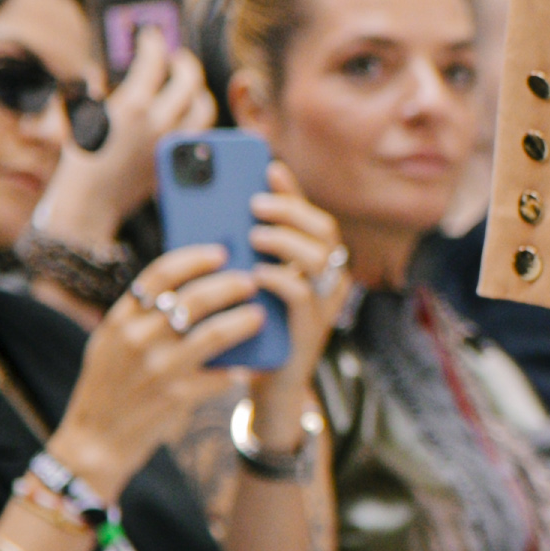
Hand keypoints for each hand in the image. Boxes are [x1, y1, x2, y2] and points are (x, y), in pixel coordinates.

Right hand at [40, 30, 211, 247]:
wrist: (88, 204)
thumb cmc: (80, 160)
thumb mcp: (86, 116)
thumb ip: (105, 90)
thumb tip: (114, 73)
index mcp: (132, 106)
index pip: (154, 60)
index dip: (154, 42)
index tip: (151, 36)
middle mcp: (158, 124)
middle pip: (189, 81)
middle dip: (184, 63)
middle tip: (176, 57)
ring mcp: (172, 144)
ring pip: (203, 109)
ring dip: (197, 92)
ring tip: (186, 86)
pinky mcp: (178, 162)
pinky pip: (198, 134)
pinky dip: (195, 120)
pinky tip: (183, 115)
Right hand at [55, 240, 268, 494]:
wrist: (94, 442)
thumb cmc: (108, 387)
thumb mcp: (110, 343)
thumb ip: (139, 316)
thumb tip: (187, 288)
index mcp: (120, 319)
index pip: (161, 273)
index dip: (195, 259)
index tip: (219, 252)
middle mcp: (138, 338)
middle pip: (195, 297)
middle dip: (230, 285)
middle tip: (250, 281)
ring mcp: (159, 368)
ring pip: (215, 333)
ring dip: (243, 321)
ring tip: (259, 316)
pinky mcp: (177, 397)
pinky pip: (219, 375)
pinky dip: (236, 368)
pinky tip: (248, 364)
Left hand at [240, 165, 349, 443]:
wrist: (264, 381)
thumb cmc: (255, 325)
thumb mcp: (254, 280)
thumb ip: (247, 250)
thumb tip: (218, 211)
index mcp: (318, 263)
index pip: (313, 215)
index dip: (294, 191)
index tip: (268, 169)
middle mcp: (331, 279)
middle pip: (324, 230)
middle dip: (290, 210)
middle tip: (253, 204)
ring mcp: (325, 305)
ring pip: (319, 258)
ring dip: (284, 240)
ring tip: (254, 235)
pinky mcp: (310, 330)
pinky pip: (300, 295)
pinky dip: (278, 278)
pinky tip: (255, 272)